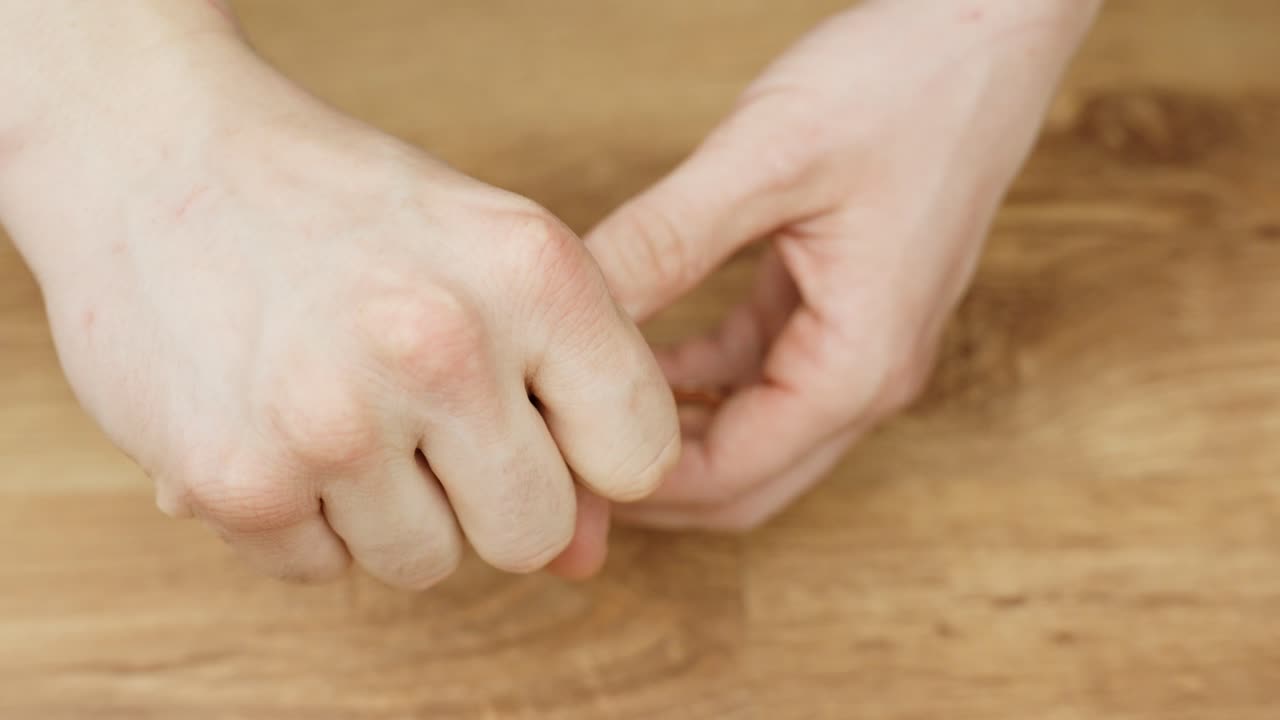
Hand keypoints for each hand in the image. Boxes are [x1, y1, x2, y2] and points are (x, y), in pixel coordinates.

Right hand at [2, 9, 677, 586]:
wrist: (151, 156)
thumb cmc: (342, 211)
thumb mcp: (485, 261)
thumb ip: (561, 402)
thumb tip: (586, 561)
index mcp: (534, 274)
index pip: (638, 453)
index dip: (591, 452)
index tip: (539, 421)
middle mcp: (443, 347)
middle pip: (535, 533)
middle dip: (487, 496)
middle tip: (424, 418)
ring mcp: (335, 421)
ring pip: (426, 565)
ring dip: (387, 508)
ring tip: (339, 405)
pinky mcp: (239, 482)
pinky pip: (321, 570)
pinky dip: (301, 518)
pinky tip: (273, 421)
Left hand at [586, 0, 1098, 529]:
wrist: (989, 32)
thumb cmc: (905, 85)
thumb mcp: (767, 160)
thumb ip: (666, 241)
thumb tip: (576, 308)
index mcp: (858, 364)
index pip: (730, 477)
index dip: (635, 485)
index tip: (559, 463)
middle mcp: (868, 375)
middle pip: (744, 482)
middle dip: (651, 483)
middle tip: (561, 459)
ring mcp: (860, 346)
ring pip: (751, 436)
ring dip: (671, 433)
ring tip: (583, 408)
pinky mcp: (844, 309)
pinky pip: (760, 376)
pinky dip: (698, 381)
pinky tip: (641, 350)